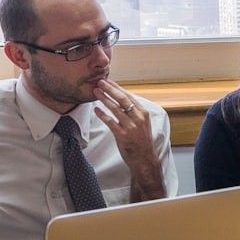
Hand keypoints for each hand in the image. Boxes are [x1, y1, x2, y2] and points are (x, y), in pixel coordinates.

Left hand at [94, 78, 163, 200]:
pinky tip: (96, 109)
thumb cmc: (142, 140)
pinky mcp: (123, 136)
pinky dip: (103, 115)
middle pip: (122, 99)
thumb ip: (134, 112)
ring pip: (115, 109)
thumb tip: (122, 99)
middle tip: (100, 82)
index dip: (118, 88)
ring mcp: (131, 127)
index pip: (129, 96)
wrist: (144, 158)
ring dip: (104, 99)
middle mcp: (138, 118)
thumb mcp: (142, 123)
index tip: (109, 81)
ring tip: (95, 92)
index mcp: (143, 113)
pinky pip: (110, 122)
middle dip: (110, 89)